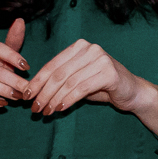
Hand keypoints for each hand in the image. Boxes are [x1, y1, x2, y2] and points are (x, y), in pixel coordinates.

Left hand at [24, 38, 144, 115]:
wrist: (132, 91)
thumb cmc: (101, 86)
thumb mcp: (77, 80)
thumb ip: (59, 81)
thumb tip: (31, 92)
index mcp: (79, 47)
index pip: (52, 65)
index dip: (37, 82)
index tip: (26, 96)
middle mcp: (89, 48)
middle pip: (59, 74)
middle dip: (43, 93)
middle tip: (35, 109)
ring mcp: (100, 59)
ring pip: (68, 82)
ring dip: (54, 99)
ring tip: (46, 112)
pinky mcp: (109, 72)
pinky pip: (81, 88)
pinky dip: (69, 100)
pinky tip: (60, 109)